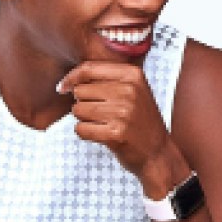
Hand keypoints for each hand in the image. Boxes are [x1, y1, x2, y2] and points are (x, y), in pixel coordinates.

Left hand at [59, 60, 175, 185]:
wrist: (157, 152)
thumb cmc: (140, 121)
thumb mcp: (134, 90)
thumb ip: (106, 79)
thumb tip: (68, 81)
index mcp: (133, 75)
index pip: (89, 68)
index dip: (71, 77)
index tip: (63, 87)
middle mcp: (129, 91)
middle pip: (80, 91)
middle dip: (83, 103)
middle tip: (101, 113)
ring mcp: (123, 112)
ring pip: (78, 110)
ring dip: (84, 119)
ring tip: (103, 124)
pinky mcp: (116, 134)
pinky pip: (81, 129)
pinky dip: (85, 133)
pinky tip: (101, 135)